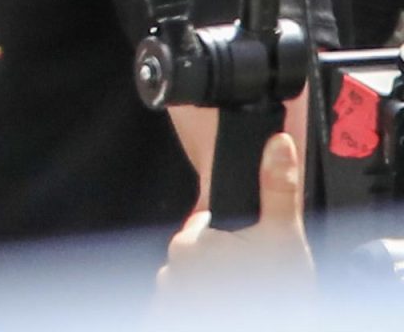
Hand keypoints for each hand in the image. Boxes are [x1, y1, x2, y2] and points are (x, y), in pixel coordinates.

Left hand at [156, 132, 313, 304]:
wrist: (281, 323)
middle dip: (220, 266)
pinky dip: (195, 307)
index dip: (228, 240)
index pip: (201, 228)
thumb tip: (278, 142)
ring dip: (207, 291)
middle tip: (250, 281)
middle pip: (195, 256)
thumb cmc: (281, 295)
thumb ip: (277, 188)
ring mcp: (171, 300)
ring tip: (240, 298)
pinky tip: (223, 308)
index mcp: (189, 243)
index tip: (249, 254)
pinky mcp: (173, 318)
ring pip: (187, 284)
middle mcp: (171, 271)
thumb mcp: (284, 235)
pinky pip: (176, 309)